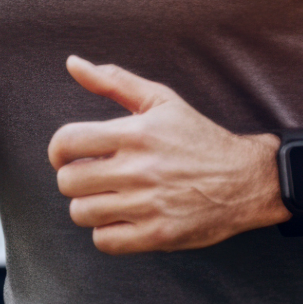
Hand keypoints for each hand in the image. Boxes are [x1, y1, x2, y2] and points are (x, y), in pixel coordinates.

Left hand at [48, 55, 287, 253]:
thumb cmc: (198, 137)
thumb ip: (113, 81)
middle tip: (93, 177)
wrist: (245, 179)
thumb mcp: (160, 100)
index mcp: (135, 134)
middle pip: (68, 182)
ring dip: (89, 206)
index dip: (57, 151)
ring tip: (108, 197)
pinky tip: (121, 218)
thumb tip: (72, 63)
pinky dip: (106, 232)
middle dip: (74, 179)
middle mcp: (139, 169)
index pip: (67, 142)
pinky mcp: (158, 235)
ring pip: (82, 212)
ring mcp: (148, 205)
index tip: (66, 156)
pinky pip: (104, 241)